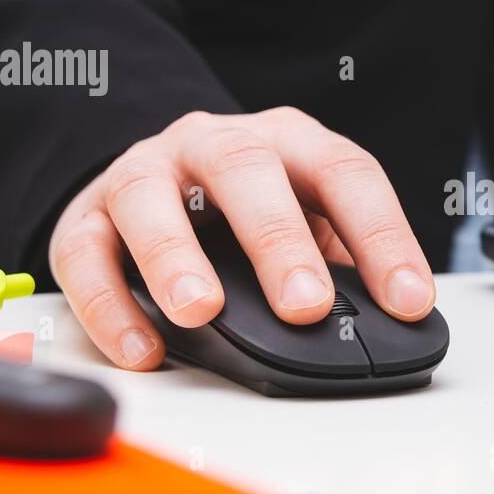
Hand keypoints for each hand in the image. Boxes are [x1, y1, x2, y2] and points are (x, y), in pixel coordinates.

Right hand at [48, 107, 434, 369]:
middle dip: (279, 239)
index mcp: (288, 143)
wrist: (155, 185)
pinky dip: (110, 305)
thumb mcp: (308, 222)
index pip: (345, 173)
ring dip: (175, 256)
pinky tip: (142, 350)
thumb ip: (339, 263)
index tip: (409, 301)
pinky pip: (86, 253)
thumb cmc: (243, 215)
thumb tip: (387, 324)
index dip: (383, 235)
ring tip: (200, 312)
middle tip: (305, 306)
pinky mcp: (84, 216)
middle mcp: (216, 144)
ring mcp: (146, 172)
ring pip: (150, 198)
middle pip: (248, 169)